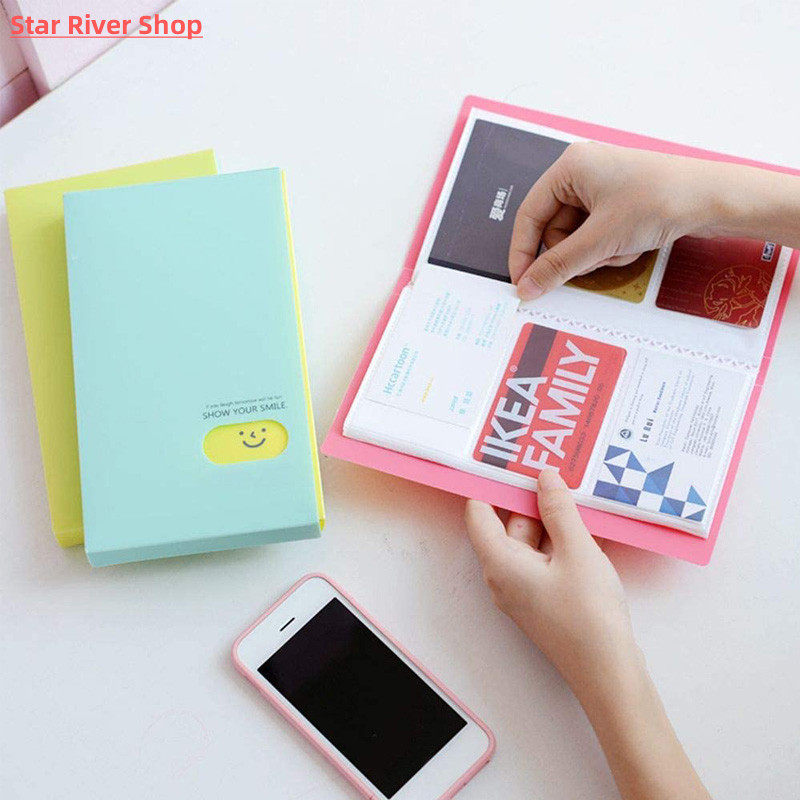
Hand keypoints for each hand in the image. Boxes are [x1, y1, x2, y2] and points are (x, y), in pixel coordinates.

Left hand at [465, 469, 638, 698]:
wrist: (609, 673)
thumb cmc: (588, 613)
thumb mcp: (577, 550)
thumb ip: (559, 509)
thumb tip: (543, 477)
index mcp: (499, 562)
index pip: (478, 513)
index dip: (489, 485)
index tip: (505, 459)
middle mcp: (504, 576)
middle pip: (508, 525)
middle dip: (530, 498)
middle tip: (551, 468)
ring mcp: (524, 590)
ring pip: (532, 542)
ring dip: (552, 520)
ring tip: (576, 491)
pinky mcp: (544, 599)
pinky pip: (547, 560)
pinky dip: (563, 542)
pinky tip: (591, 525)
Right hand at [509, 141, 799, 298]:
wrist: (714, 198)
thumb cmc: (658, 202)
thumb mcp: (600, 240)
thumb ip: (557, 266)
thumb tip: (526, 288)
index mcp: (569, 167)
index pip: (529, 215)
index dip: (523, 252)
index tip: (523, 283)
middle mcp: (582, 173)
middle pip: (554, 230)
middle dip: (575, 253)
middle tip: (596, 260)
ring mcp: (602, 188)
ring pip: (577, 238)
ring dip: (596, 254)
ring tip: (624, 248)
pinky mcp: (619, 202)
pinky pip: (597, 236)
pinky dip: (611, 249)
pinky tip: (634, 245)